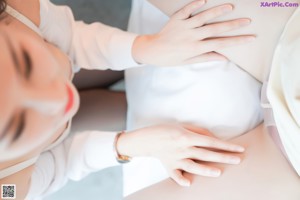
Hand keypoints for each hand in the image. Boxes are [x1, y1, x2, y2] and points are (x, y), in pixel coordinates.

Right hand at [117, 124, 244, 186]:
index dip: (226, 145)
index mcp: (187, 136)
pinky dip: (181, 180)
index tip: (238, 149)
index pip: (210, 141)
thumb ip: (199, 131)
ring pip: (193, 166)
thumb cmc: (167, 129)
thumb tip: (214, 138)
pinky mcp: (169, 166)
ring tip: (219, 172)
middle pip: (206, 154)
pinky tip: (189, 183)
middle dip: (223, 157)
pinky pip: (175, 175)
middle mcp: (182, 148)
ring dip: (206, 169)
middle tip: (238, 160)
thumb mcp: (183, 126)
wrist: (148, 138)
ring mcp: (175, 158)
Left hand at [132, 0, 254, 65]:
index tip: (251, 38)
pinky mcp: (176, 18)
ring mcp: (183, 26)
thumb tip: (224, 58)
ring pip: (203, 17)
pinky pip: (186, 10)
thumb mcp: (189, 61)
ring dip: (217, 11)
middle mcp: (191, 36)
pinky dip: (195, 4)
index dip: (237, 41)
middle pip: (216, 29)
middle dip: (233, 25)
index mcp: (196, 48)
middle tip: (248, 20)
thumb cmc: (171, 58)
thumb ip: (206, 57)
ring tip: (231, 6)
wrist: (152, 51)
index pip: (220, 44)